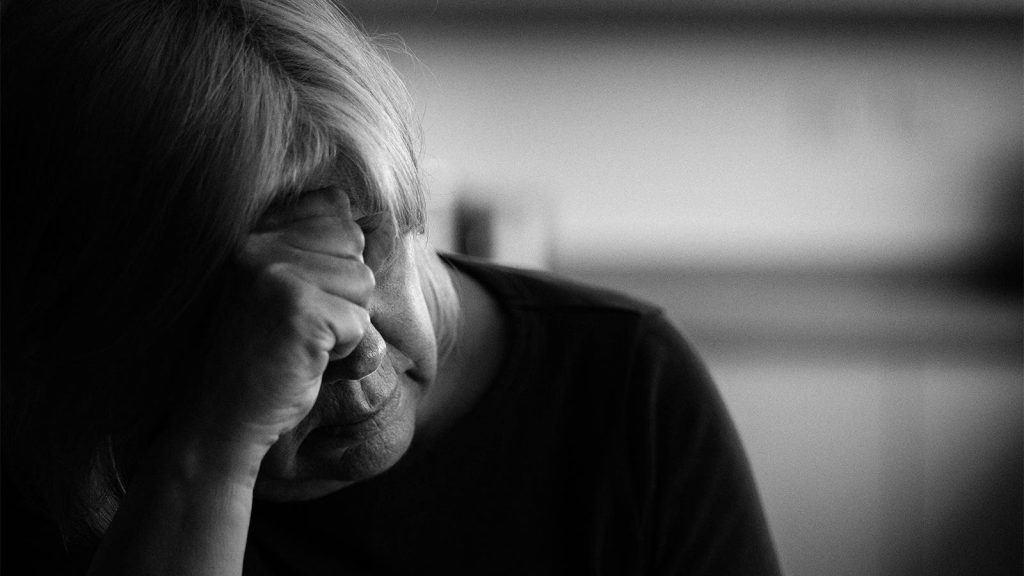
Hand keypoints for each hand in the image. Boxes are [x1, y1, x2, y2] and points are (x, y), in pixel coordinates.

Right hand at [186, 189, 374, 464]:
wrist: (219, 421)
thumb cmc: (260, 360)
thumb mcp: (282, 294)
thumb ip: (319, 256)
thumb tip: (376, 223)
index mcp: (249, 233)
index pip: (332, 204)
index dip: (336, 256)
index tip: (303, 297)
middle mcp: (257, 244)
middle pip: (354, 242)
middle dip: (344, 292)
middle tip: (302, 327)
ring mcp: (274, 274)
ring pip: (363, 282)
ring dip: (347, 323)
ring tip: (302, 344)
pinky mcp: (297, 308)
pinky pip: (360, 322)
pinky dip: (347, 351)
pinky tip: (307, 363)